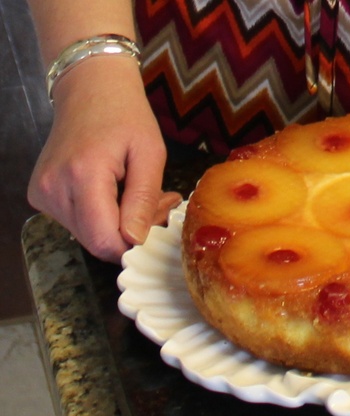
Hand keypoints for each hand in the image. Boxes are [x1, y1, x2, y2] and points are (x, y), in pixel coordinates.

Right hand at [27, 57, 180, 262]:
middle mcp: (54, 189)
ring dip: (119, 225)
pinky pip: (78, 223)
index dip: (135, 243)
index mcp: (82, 176)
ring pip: (88, 235)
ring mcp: (43, 194)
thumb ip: (143, 199)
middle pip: (97, 242)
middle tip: (159, 203)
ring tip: (138, 192)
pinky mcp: (41, 196)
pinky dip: (102, 216)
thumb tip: (135, 239)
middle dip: (132, 233)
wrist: (90, 88)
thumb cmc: (125, 115)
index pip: (104, 240)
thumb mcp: (150, 153)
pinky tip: (117, 192)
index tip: (159, 218)